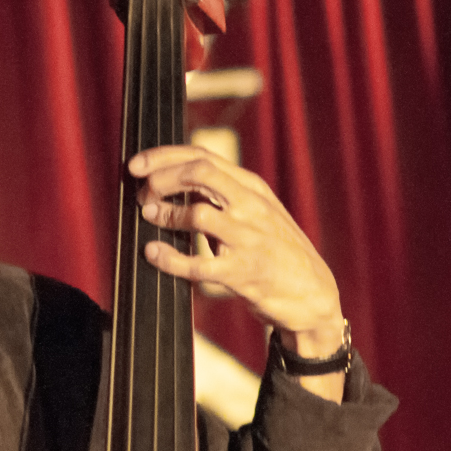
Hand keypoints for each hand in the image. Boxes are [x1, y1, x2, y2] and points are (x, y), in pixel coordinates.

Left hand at [129, 146, 346, 401]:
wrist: (312, 293)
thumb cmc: (275, 251)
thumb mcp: (257, 211)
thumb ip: (223, 195)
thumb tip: (174, 180)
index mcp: (252, 188)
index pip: (204, 157)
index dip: (164, 157)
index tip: (137, 164)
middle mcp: (251, 206)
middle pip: (200, 173)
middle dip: (162, 178)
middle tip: (142, 193)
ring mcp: (248, 239)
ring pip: (198, 214)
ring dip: (165, 215)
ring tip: (149, 218)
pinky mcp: (243, 273)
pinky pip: (198, 264)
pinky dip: (169, 258)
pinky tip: (153, 253)